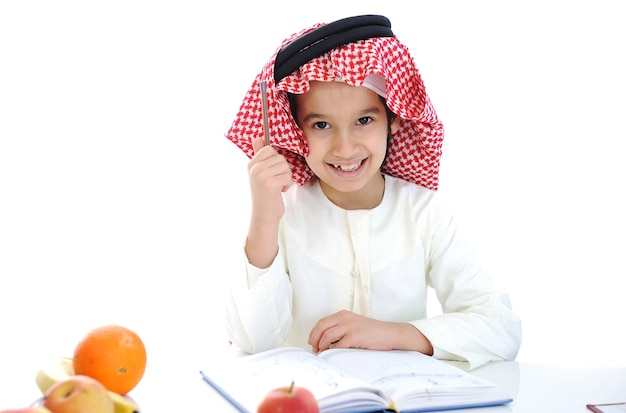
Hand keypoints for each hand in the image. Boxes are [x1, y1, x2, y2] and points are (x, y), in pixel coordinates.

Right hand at [245, 138, 292, 267]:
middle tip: (276, 181)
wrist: (264, 215)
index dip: (276, 160)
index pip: (270, 149)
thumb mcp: (260, 174)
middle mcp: (254, 168)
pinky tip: (279, 192)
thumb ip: (259, 155)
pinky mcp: (270, 183)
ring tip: (277, 186)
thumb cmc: (266, 194)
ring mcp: (261, 175)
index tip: (272, 172)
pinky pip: (288, 176)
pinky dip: (287, 185)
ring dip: (286, 178)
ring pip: (285, 166)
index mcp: (251, 164)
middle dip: (283, 170)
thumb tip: (258, 138)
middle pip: (280, 157)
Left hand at [308, 310, 433, 354]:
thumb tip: (325, 341)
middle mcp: (345, 318)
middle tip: (315, 349)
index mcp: (343, 315)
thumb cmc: (372, 332)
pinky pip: (338, 345)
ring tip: (323, 353)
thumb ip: (341, 329)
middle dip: (315, 339)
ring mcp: (350, 326)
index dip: (314, 333)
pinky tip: (333, 354)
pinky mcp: (355, 336)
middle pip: (321, 327)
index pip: (322, 322)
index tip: (312, 341)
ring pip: (327, 336)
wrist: (390, 333)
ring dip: (322, 346)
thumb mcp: (354, 325)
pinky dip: (333, 351)